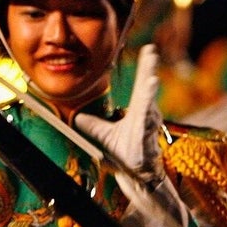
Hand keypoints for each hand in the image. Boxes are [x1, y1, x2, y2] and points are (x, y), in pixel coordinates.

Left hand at [75, 43, 163, 184]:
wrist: (136, 177)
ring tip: (151, 80)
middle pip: (147, 90)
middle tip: (151, 53)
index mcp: (138, 112)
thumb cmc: (126, 154)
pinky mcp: (147, 144)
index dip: (145, 67)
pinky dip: (148, 122)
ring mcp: (148, 130)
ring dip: (149, 94)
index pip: (141, 86)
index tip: (149, 49)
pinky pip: (147, 130)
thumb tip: (75, 116)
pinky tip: (148, 114)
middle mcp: (146, 117)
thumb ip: (92, 125)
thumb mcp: (103, 137)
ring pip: (148, 109)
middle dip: (149, 71)